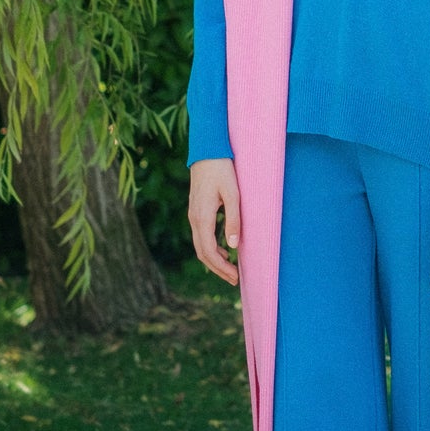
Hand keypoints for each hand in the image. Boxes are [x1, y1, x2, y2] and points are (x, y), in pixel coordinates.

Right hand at [188, 157, 239, 285]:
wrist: (207, 151)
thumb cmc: (223, 170)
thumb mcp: (233, 194)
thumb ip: (233, 219)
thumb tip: (233, 245)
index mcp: (202, 217)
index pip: (209, 251)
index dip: (221, 267)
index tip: (236, 277)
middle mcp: (194, 219)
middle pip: (202, 253)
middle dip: (218, 268)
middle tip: (234, 279)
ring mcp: (193, 215)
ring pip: (200, 246)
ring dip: (214, 259)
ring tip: (231, 269)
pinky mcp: (196, 211)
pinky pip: (201, 236)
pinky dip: (211, 248)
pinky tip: (225, 249)